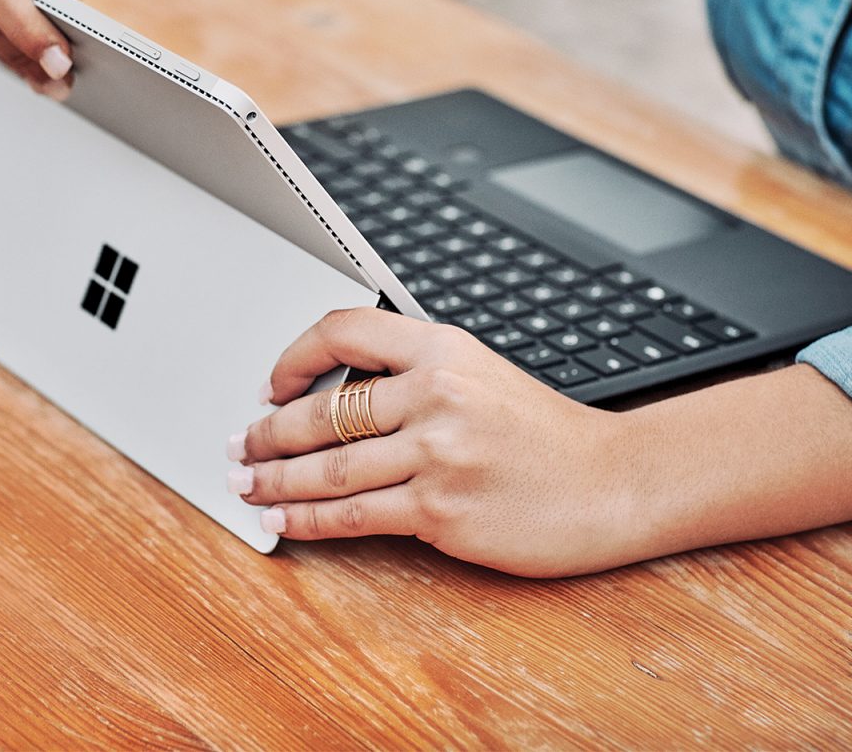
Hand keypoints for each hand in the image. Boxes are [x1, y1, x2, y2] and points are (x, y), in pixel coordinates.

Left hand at [228, 308, 648, 577]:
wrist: (611, 482)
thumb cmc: (544, 435)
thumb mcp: (482, 374)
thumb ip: (416, 374)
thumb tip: (332, 396)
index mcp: (443, 348)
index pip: (343, 330)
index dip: (293, 356)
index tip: (271, 384)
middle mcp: (436, 394)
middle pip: (322, 411)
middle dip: (268, 432)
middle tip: (240, 443)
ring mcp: (437, 454)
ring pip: (327, 468)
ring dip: (274, 479)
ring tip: (246, 482)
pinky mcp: (440, 511)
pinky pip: (353, 515)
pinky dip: (307, 520)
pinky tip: (282, 520)